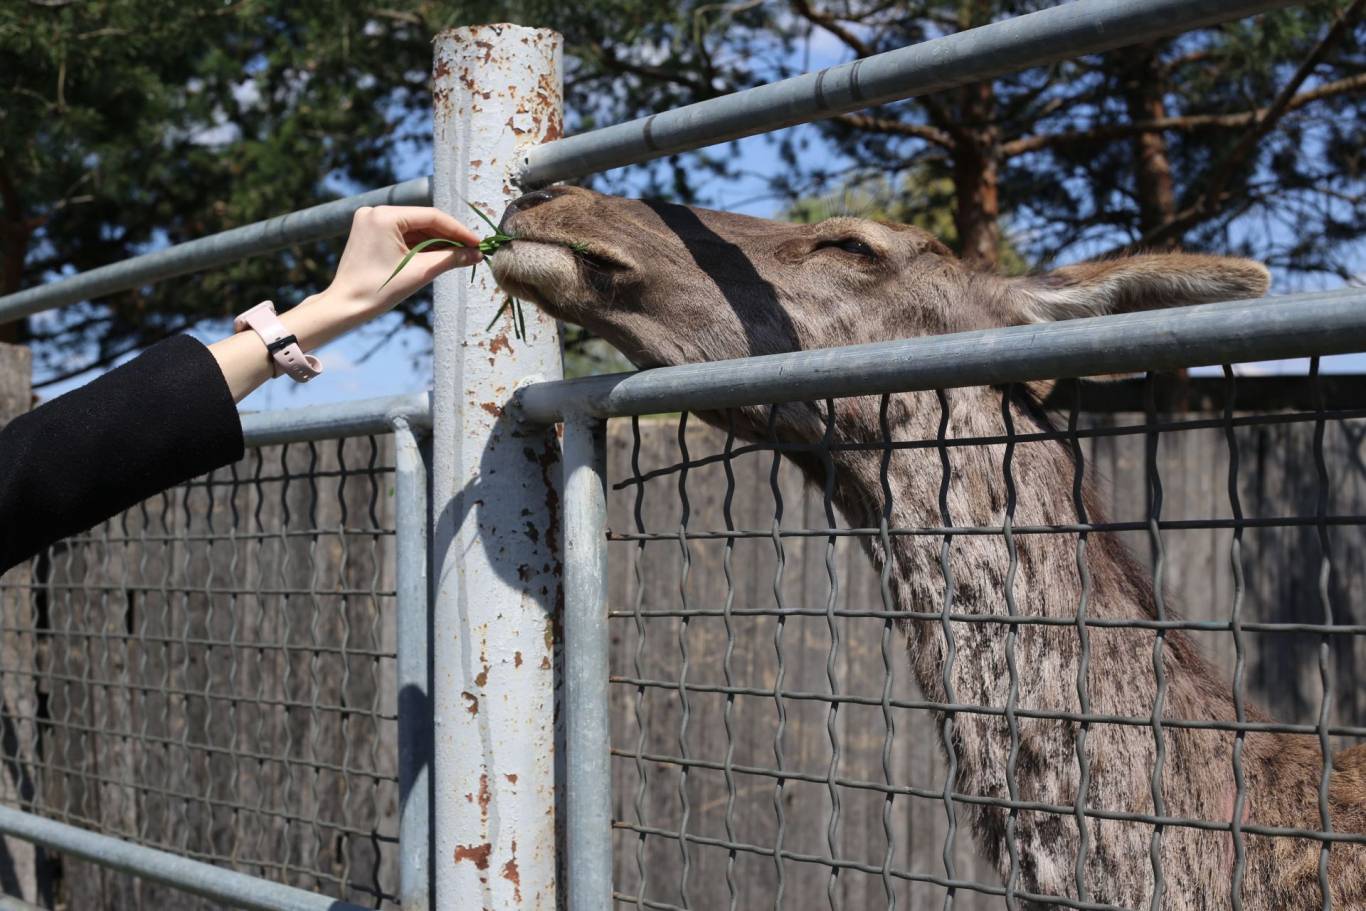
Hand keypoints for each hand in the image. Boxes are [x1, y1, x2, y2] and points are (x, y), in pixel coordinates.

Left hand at [327, 205, 483, 315]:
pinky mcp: (370, 232)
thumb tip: (476, 254)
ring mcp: (371, 221)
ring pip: (414, 228)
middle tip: (473, 250)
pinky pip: (402, 235)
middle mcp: (375, 211)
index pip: (432, 217)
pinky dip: (420, 245)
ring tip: (460, 255)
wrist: (346, 306)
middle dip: (448, 237)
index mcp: (384, 216)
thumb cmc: (379, 289)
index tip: (478, 242)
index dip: (458, 230)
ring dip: (437, 241)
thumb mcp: (420, 272)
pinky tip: (440, 254)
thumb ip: (450, 258)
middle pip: (423, 221)